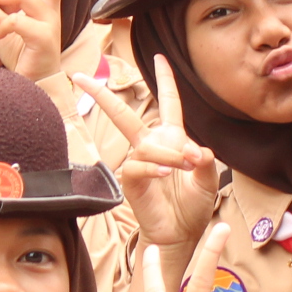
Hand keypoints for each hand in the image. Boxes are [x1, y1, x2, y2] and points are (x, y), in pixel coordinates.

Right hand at [77, 56, 221, 247]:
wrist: (181, 233)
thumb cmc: (193, 205)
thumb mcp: (208, 180)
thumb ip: (206, 162)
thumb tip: (197, 150)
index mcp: (172, 138)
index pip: (168, 102)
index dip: (165, 79)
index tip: (159, 57)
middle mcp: (151, 145)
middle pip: (124, 113)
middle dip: (102, 95)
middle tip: (82, 75)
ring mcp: (139, 162)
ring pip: (146, 145)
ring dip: (168, 153)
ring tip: (185, 165)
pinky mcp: (132, 181)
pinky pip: (137, 166)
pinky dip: (153, 167)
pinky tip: (165, 172)